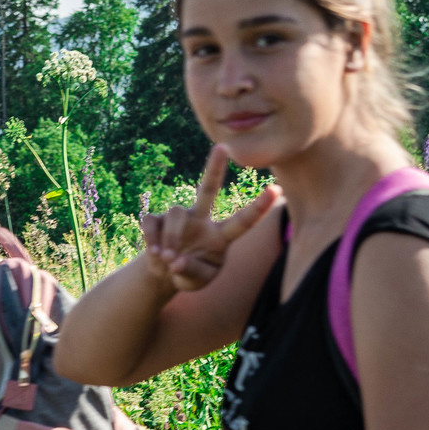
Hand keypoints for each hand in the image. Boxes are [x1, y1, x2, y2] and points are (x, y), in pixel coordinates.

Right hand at [138, 145, 281, 293]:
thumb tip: (174, 259)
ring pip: (176, 213)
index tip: (276, 190)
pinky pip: (152, 222)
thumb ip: (191, 272)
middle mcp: (201, 220)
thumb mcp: (197, 282)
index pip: (242, 222)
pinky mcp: (156, 219)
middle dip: (214, 168)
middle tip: (222, 147)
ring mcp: (179, 218)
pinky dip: (151, 239)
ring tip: (167, 258)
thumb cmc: (188, 274)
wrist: (162, 274)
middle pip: (207, 189)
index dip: (258, 207)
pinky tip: (154, 253)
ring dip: (171, 237)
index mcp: (220, 236)